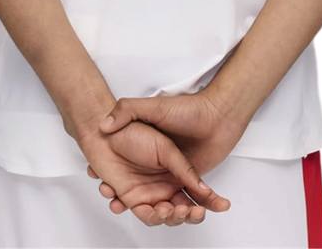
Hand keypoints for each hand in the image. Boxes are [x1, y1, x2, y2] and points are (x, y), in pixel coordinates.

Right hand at [86, 90, 244, 221]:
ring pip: (175, 207)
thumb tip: (103, 126)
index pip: (128, 186)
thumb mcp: (153, 106)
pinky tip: (204, 208)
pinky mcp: (197, 181)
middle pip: (152, 203)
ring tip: (182, 212)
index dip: (121, 198)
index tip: (120, 202)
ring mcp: (178, 177)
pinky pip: (198, 200)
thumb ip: (127, 110)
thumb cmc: (186, 108)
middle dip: (154, 214)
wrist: (217, 112)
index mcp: (146, 158)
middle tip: (162, 211)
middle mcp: (160, 171)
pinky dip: (203, 207)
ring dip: (178, 216)